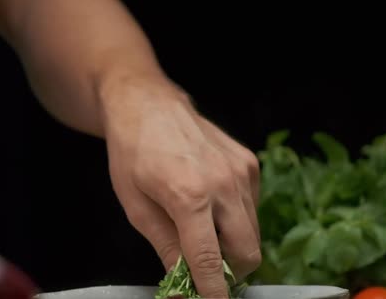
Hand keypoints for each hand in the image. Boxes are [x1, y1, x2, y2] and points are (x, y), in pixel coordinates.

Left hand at [100, 76, 261, 297]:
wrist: (147, 104)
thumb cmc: (132, 152)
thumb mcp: (136, 206)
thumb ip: (165, 247)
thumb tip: (182, 284)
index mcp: (190, 195)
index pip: (209, 259)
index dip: (213, 291)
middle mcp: (224, 183)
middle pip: (248, 251)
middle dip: (230, 272)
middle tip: (205, 272)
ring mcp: (241, 170)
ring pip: (253, 231)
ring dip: (234, 245)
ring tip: (203, 234)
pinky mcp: (249, 162)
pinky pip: (252, 206)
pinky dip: (237, 218)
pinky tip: (211, 206)